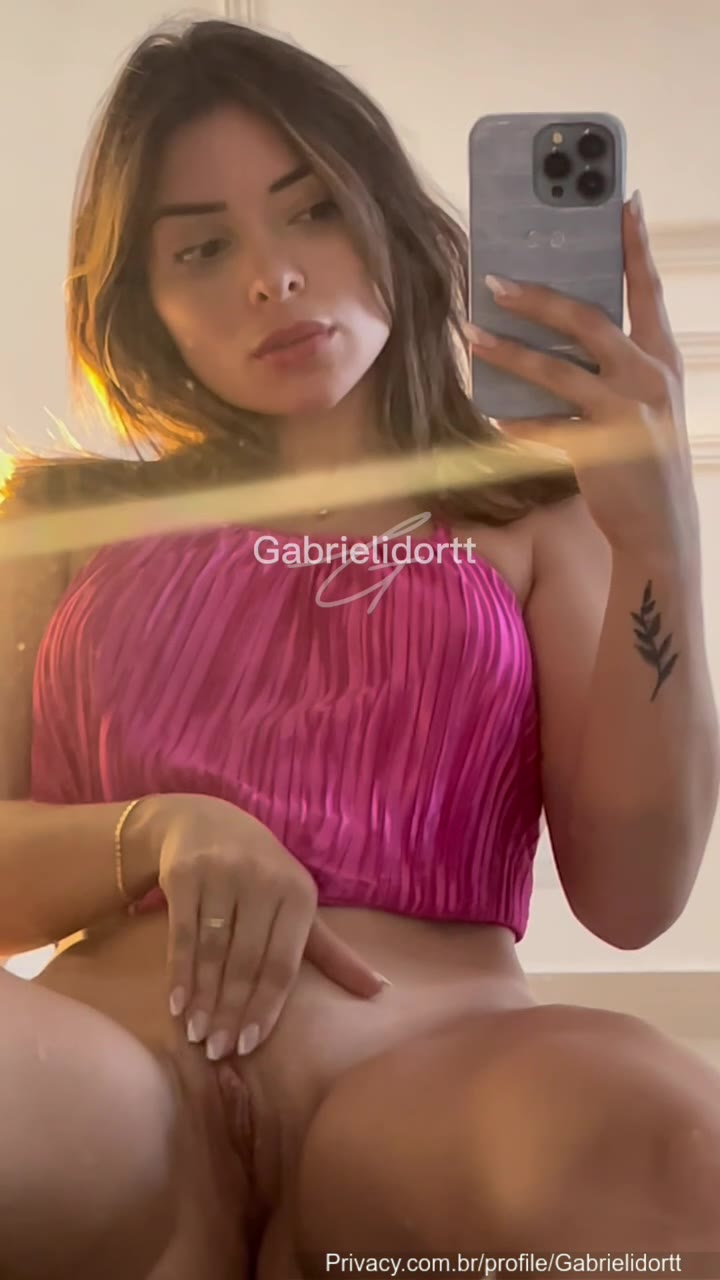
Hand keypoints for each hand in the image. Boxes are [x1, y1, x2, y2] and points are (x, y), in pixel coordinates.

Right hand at [155, 795, 386, 1059]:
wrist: (206, 821)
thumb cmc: (262, 876)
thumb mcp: (298, 907)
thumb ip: (332, 953)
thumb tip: (380, 993)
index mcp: (299, 893)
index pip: (283, 963)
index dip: (266, 1007)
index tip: (249, 1046)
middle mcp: (263, 881)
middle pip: (246, 961)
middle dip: (231, 1010)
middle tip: (218, 1051)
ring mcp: (222, 874)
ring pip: (212, 951)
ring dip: (203, 998)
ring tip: (195, 1035)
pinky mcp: (186, 873)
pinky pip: (181, 934)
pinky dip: (179, 972)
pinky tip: (176, 1004)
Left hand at [466, 191, 698, 563]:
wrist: (661, 528)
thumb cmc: (646, 461)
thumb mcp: (645, 404)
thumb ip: (616, 368)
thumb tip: (564, 334)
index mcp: (663, 358)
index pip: (648, 290)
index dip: (635, 244)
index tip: (623, 199)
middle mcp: (649, 376)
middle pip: (587, 320)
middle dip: (538, 297)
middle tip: (493, 281)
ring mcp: (625, 412)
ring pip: (555, 370)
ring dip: (507, 352)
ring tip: (471, 336)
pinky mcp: (599, 448)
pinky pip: (545, 427)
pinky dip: (516, 421)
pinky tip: (492, 414)